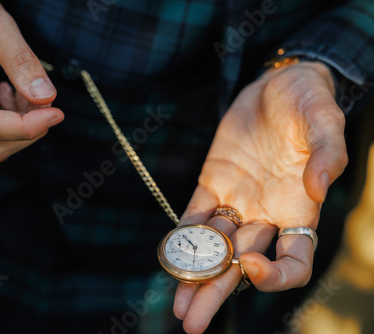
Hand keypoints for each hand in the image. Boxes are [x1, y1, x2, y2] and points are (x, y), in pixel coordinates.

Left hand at [173, 61, 347, 332]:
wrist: (277, 83)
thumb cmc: (309, 102)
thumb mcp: (325, 120)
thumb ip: (328, 152)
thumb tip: (319, 186)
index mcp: (299, 210)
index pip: (294, 262)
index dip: (276, 275)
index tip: (251, 266)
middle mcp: (267, 214)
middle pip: (243, 266)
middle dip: (218, 293)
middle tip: (191, 324)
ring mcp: (238, 201)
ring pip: (215, 248)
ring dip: (194, 275)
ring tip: (176, 303)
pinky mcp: (213, 182)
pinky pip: (196, 215)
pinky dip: (183, 236)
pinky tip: (169, 256)